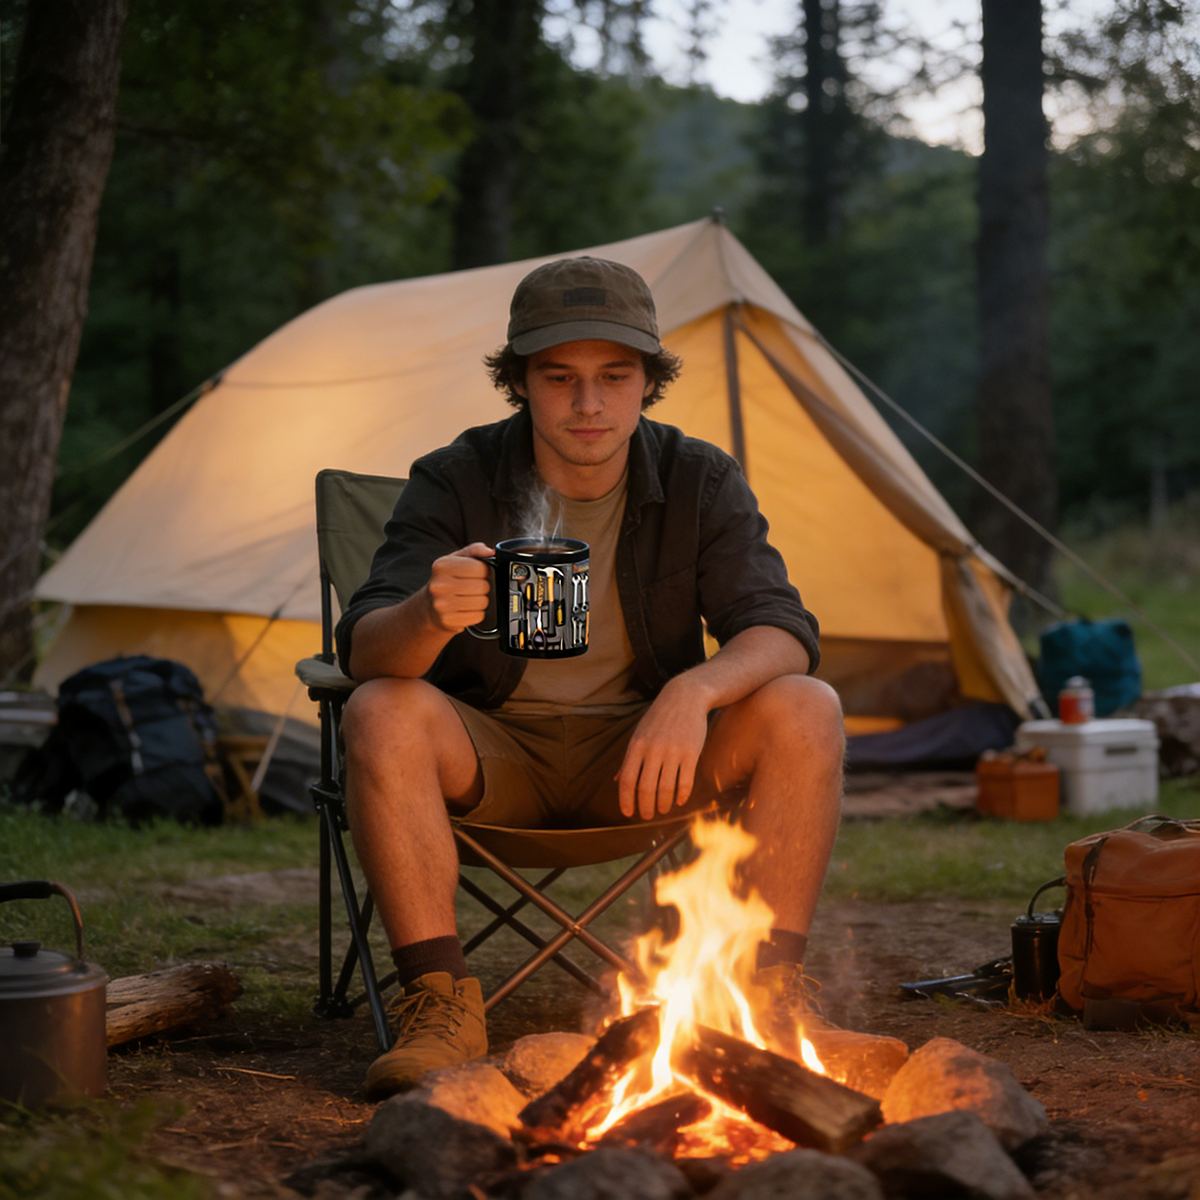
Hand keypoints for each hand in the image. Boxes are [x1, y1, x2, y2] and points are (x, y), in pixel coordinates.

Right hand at [423, 543, 493, 632]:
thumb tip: (490, 552)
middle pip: (483, 586)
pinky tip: (466, 609)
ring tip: (469, 598)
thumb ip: (474, 550)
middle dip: (482, 586)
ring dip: (480, 600)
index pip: (479, 568)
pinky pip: (478, 616)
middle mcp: (439, 585)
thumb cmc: (446, 580)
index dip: (483, 571)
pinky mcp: (449, 621)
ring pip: (482, 602)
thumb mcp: (456, 560)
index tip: (476, 573)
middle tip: (471, 587)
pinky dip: (476, 613)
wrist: (429, 607)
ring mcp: (443, 605)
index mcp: (442, 566)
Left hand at [617, 677, 711, 820]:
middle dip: (645, 807)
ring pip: (666, 788)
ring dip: (663, 804)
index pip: (627, 779)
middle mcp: (653, 750)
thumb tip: (617, 780)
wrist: (686, 697)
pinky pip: (685, 781)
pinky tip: (680, 801)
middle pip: (646, 788)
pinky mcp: (691, 753)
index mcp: (637, 746)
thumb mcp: (639, 733)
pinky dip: (682, 795)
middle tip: (647, 816)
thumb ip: (629, 758)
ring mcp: (673, 752)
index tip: (628, 813)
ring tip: (662, 810)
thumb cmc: (659, 718)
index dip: (626, 800)